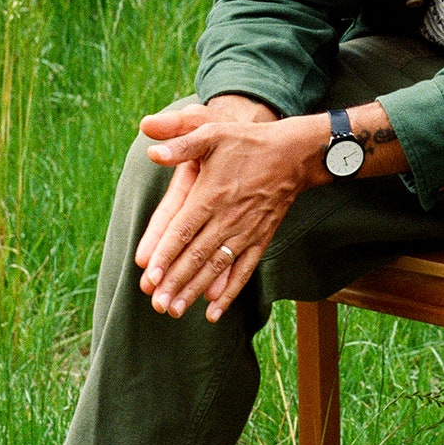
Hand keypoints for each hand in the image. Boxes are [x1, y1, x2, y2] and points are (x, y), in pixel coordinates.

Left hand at [133, 96, 407, 321]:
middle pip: (197, 255)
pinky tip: (213, 312)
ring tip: (175, 310)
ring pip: (217, 267)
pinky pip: (243, 270)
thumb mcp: (213, 132)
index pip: (183, 230)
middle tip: (157, 305)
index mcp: (212, 194)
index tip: (149, 276)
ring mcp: (246, 231)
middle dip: (176, 281)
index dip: (165, 254)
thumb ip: (181, 142)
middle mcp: (228, 218)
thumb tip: (151, 148)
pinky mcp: (261, 239)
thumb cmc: (248, 141)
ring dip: (195, 290)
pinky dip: (229, 292)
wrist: (294, 153)